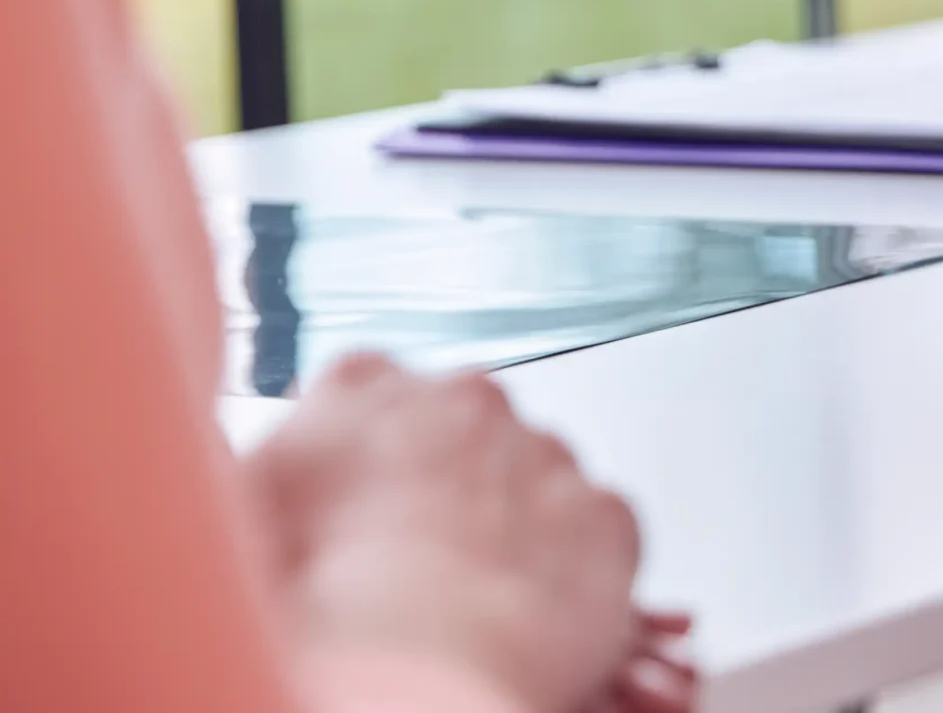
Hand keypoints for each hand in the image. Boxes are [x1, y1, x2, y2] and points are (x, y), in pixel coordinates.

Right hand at [244, 354, 667, 712]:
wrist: (402, 672)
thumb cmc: (305, 605)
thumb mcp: (229, 518)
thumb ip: (246, 469)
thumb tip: (220, 464)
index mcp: (363, 387)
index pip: (364, 391)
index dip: (359, 455)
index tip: (354, 505)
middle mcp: (465, 398)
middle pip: (458, 428)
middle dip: (442, 480)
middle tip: (409, 561)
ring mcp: (545, 452)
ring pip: (531, 477)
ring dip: (509, 523)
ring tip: (465, 600)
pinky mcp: (606, 515)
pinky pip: (594, 533)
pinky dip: (571, 569)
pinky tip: (527, 613)